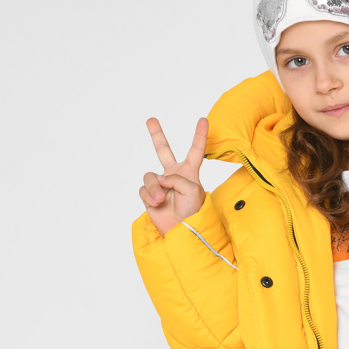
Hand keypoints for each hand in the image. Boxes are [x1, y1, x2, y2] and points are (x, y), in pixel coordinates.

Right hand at [139, 116, 207, 236]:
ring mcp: (160, 184)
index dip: (199, 135)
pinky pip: (144, 189)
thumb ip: (176, 178)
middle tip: (151, 120)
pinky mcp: (149, 195)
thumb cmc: (193, 211)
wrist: (181, 230)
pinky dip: (149, 196)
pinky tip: (157, 204)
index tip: (204, 119)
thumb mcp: (192, 190)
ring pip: (150, 176)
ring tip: (162, 199)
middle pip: (163, 150)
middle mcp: (173, 175)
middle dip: (157, 135)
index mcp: (189, 172)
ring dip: (155, 188)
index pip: (195, 150)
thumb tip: (158, 179)